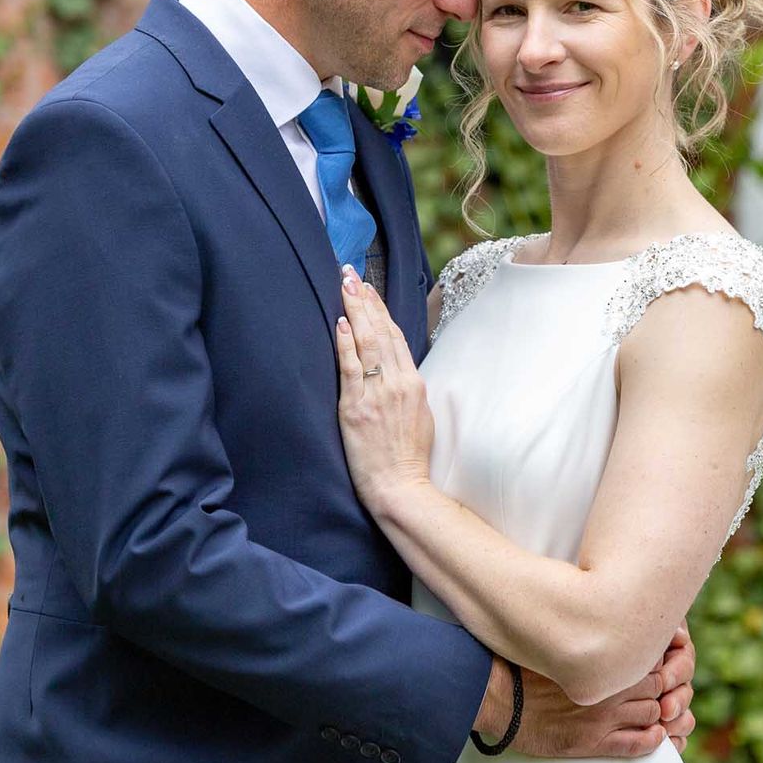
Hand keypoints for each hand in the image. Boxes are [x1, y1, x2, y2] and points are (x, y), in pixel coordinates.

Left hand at [333, 269, 433, 503]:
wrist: (401, 488)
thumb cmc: (409, 459)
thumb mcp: (420, 417)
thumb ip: (408, 391)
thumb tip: (397, 372)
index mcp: (414, 384)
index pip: (396, 337)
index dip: (381, 310)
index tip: (369, 288)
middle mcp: (398, 383)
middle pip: (381, 332)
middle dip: (365, 300)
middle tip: (351, 273)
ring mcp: (378, 394)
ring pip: (367, 344)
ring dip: (355, 311)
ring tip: (344, 285)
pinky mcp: (358, 408)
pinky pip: (352, 369)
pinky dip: (346, 345)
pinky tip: (342, 324)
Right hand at [475, 628, 696, 759]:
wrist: (496, 696)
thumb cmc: (523, 662)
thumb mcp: (558, 635)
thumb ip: (585, 629)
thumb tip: (602, 614)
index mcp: (602, 656)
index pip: (652, 654)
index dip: (660, 657)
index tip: (656, 659)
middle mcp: (608, 686)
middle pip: (659, 685)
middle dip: (664, 687)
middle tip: (662, 688)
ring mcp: (602, 717)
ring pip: (653, 714)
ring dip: (661, 715)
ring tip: (659, 712)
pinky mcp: (591, 743)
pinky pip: (637, 745)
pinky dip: (653, 741)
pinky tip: (655, 736)